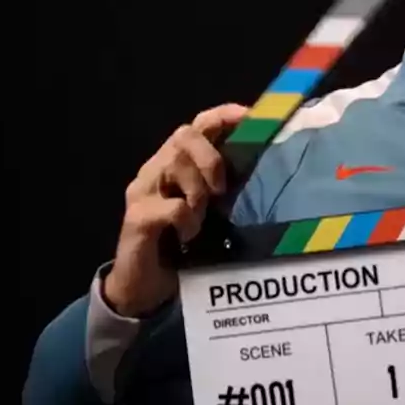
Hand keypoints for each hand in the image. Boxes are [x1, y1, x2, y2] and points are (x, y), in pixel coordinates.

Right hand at [104, 103, 249, 316]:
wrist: (144, 288)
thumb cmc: (182, 247)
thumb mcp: (210, 212)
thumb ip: (224, 188)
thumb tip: (267, 169)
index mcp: (176, 165)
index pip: (197, 125)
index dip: (222, 116)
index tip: (249, 117)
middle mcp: (156, 170)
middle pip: (185, 136)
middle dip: (210, 159)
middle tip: (221, 190)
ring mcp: (142, 191)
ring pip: (175, 164)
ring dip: (198, 192)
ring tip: (200, 221)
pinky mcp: (137, 217)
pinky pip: (171, 207)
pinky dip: (186, 221)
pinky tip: (186, 237)